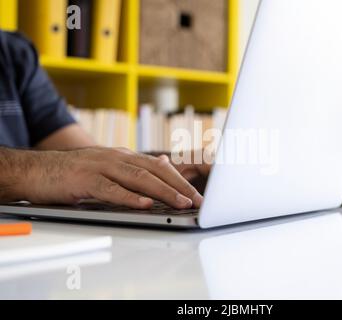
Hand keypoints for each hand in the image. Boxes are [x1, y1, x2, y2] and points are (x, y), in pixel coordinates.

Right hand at [20, 147, 203, 208]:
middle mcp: (117, 158)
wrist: (38, 169)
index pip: (158, 167)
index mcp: (124, 156)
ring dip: (163, 191)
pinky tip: (145, 205)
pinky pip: (111, 189)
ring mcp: (101, 167)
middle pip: (154, 171)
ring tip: (181, 202)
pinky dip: (130, 197)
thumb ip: (135, 166)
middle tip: (196, 200)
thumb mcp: (110, 165)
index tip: (196, 194)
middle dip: (179, 186)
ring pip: (138, 178)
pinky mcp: (85, 180)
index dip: (179, 180)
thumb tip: (164, 165)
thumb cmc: (76, 172)